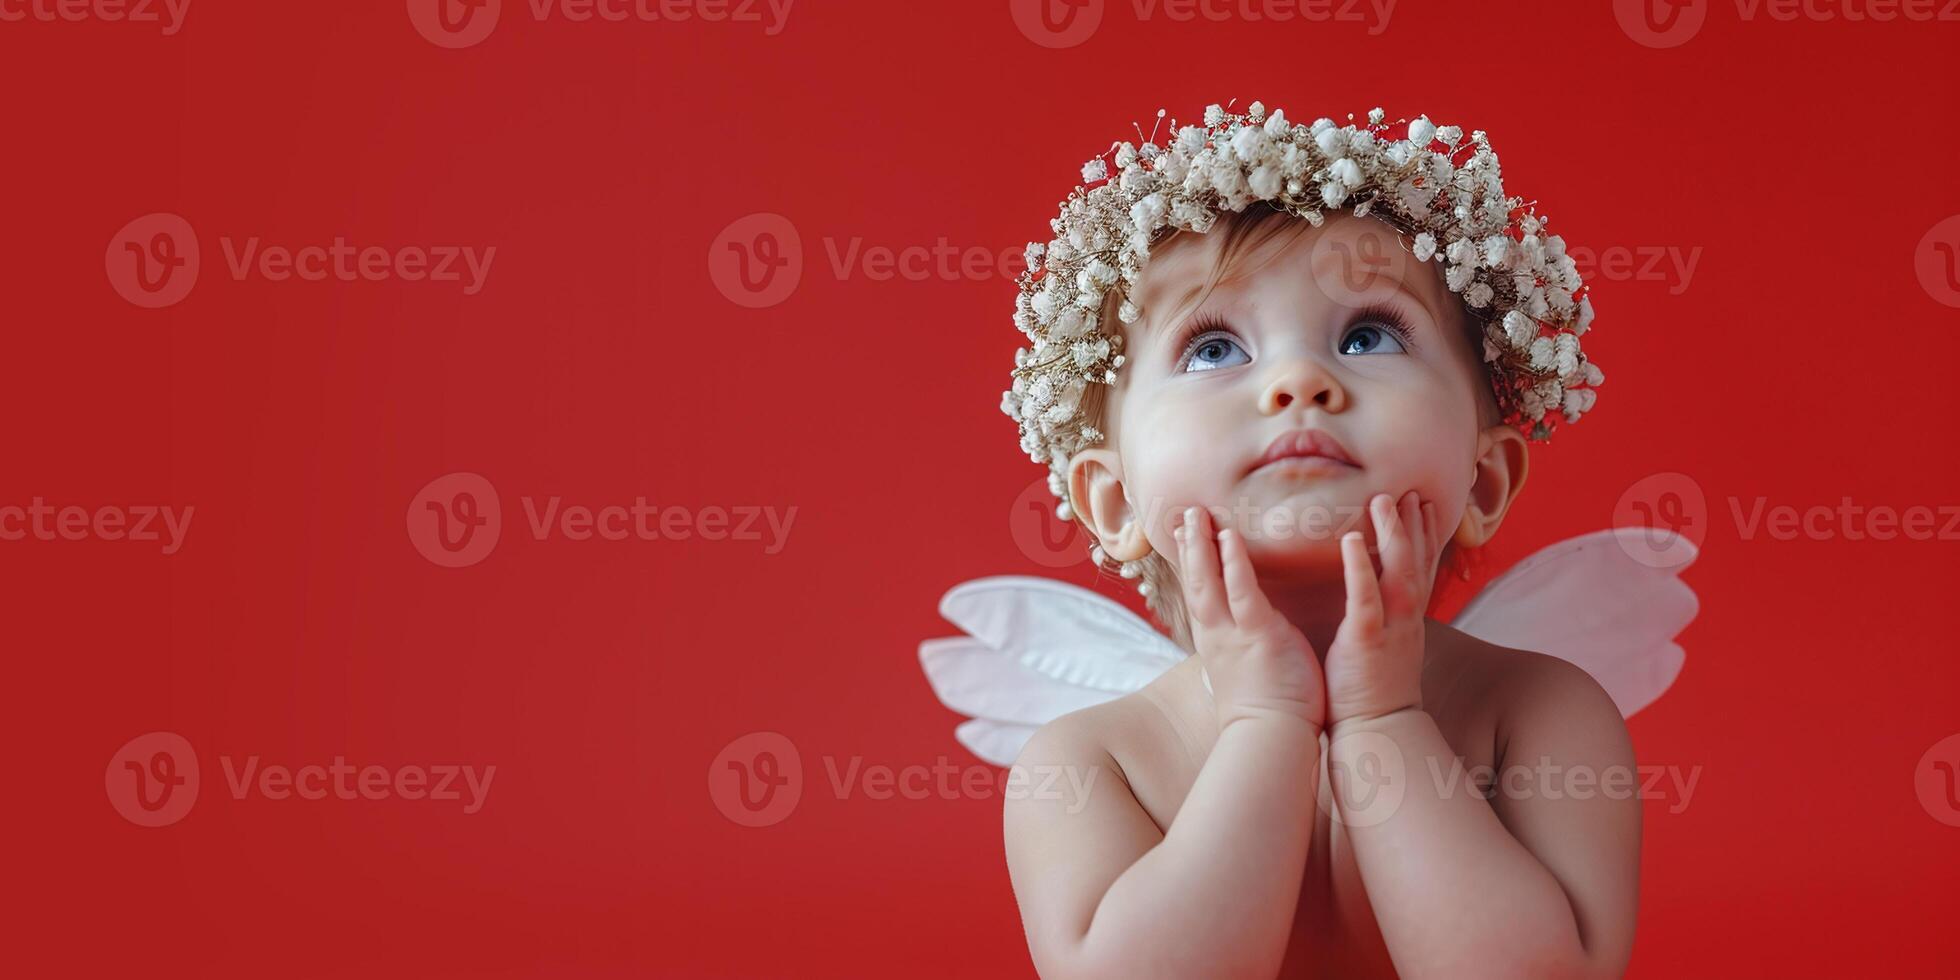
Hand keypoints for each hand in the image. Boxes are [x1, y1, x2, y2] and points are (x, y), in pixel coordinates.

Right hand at [1175, 506, 1326, 732]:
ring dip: (1199, 544)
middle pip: (1194, 582)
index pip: (1199, 594)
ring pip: (1208, 581)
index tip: (1184, 537)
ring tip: (1196, 513)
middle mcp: (1216, 634)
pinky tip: (1227, 536)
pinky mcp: (1258, 634)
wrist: (1272, 736)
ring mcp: (1233, 633)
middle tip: (1183, 514)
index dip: (1191, 565)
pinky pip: (1241, 591)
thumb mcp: (1245, 671)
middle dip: (1188, 547)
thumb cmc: (1266, 708)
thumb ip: (1242, 648)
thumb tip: (1242, 640)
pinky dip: (1233, 562)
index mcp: (1216, 641)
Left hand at [1323, 491, 1440, 728]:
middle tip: (1413, 489)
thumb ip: (1384, 618)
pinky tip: (1353, 540)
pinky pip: (1366, 599)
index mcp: (1407, 619)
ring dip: (1394, 535)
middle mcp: (1405, 619)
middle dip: (1416, 524)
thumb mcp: (1384, 645)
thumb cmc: (1371, 689)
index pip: (1420, 568)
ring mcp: (1389, 628)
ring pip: (1398, 573)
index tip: (1424, 503)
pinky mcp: (1365, 641)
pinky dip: (1361, 569)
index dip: (1424, 535)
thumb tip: (1376, 601)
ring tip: (1384, 499)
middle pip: (1417, 562)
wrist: (1376, 731)